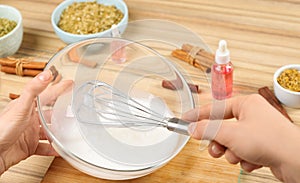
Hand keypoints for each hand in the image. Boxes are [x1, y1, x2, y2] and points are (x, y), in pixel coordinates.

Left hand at [0, 70, 72, 173]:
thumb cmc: (2, 128)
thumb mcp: (21, 106)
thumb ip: (33, 90)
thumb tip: (46, 75)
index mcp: (27, 107)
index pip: (47, 95)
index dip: (59, 89)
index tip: (70, 83)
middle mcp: (29, 119)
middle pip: (49, 114)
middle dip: (61, 113)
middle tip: (73, 111)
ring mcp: (30, 133)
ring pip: (48, 132)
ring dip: (59, 133)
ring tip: (70, 132)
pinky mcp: (30, 146)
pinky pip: (45, 148)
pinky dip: (53, 150)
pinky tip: (60, 150)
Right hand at [184, 94, 299, 181]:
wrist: (295, 161)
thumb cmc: (269, 141)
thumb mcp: (230, 133)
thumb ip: (208, 130)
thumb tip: (193, 128)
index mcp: (246, 104)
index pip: (215, 108)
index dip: (198, 115)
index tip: (185, 119)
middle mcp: (252, 115)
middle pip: (223, 128)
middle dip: (219, 142)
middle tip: (215, 148)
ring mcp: (258, 131)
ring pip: (232, 142)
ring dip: (231, 152)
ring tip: (237, 156)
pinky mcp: (263, 146)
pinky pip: (243, 151)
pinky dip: (244, 158)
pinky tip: (253, 160)